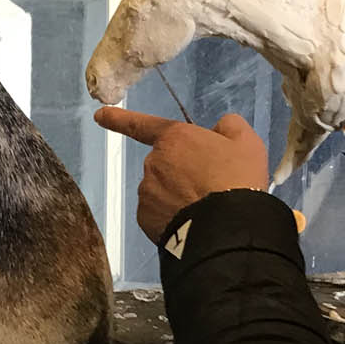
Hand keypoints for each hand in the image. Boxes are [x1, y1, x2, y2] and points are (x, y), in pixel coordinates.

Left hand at [93, 107, 269, 241]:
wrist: (228, 228)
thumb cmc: (237, 180)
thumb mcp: (246, 142)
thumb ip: (229, 126)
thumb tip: (218, 129)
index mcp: (174, 138)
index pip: (142, 125)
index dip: (119, 118)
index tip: (99, 115)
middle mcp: (153, 162)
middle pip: (164, 164)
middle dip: (181, 172)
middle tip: (209, 185)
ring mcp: (147, 192)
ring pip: (160, 190)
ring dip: (176, 195)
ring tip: (204, 208)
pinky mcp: (145, 219)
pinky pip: (157, 213)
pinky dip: (170, 217)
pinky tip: (192, 223)